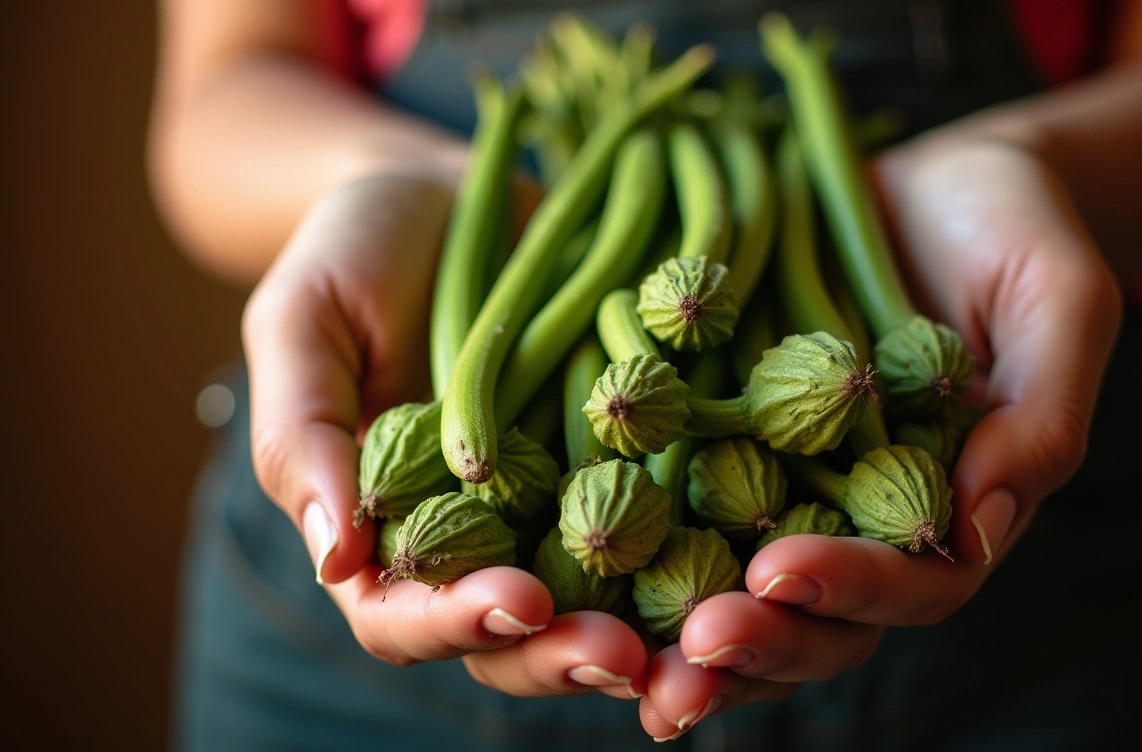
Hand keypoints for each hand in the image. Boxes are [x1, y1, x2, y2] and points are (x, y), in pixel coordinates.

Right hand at [242, 174, 647, 699]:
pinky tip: (738, 557)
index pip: (402, 616)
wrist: (451, 193)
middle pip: (512, 636)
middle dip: (561, 654)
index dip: (453, 623)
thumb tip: (337, 557)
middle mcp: (476, 538)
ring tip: (690, 637)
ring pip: (596, 603)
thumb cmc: (356, 252)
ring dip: (642, 630)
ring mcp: (556, 506)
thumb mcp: (305, 323)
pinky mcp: (626, 462)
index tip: (515, 603)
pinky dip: (696, 550)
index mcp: (383, 528)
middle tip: (619, 656)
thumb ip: (306, 435)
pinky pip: (663, 522)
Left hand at [639, 138, 1122, 737]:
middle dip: (756, 639)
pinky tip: (571, 572)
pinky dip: (630, 551)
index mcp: (952, 505)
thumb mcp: (1056, 301)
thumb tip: (979, 530)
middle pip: (816, 616)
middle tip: (691, 645)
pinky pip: (674, 509)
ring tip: (613, 656)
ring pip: (737, 590)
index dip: (852, 587)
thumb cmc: (1012, 228)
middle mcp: (862, 516)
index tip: (781, 570)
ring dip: (678, 632)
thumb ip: (1041, 413)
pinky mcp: (720, 443)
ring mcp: (786, 484)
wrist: (929, 180)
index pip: (913, 582)